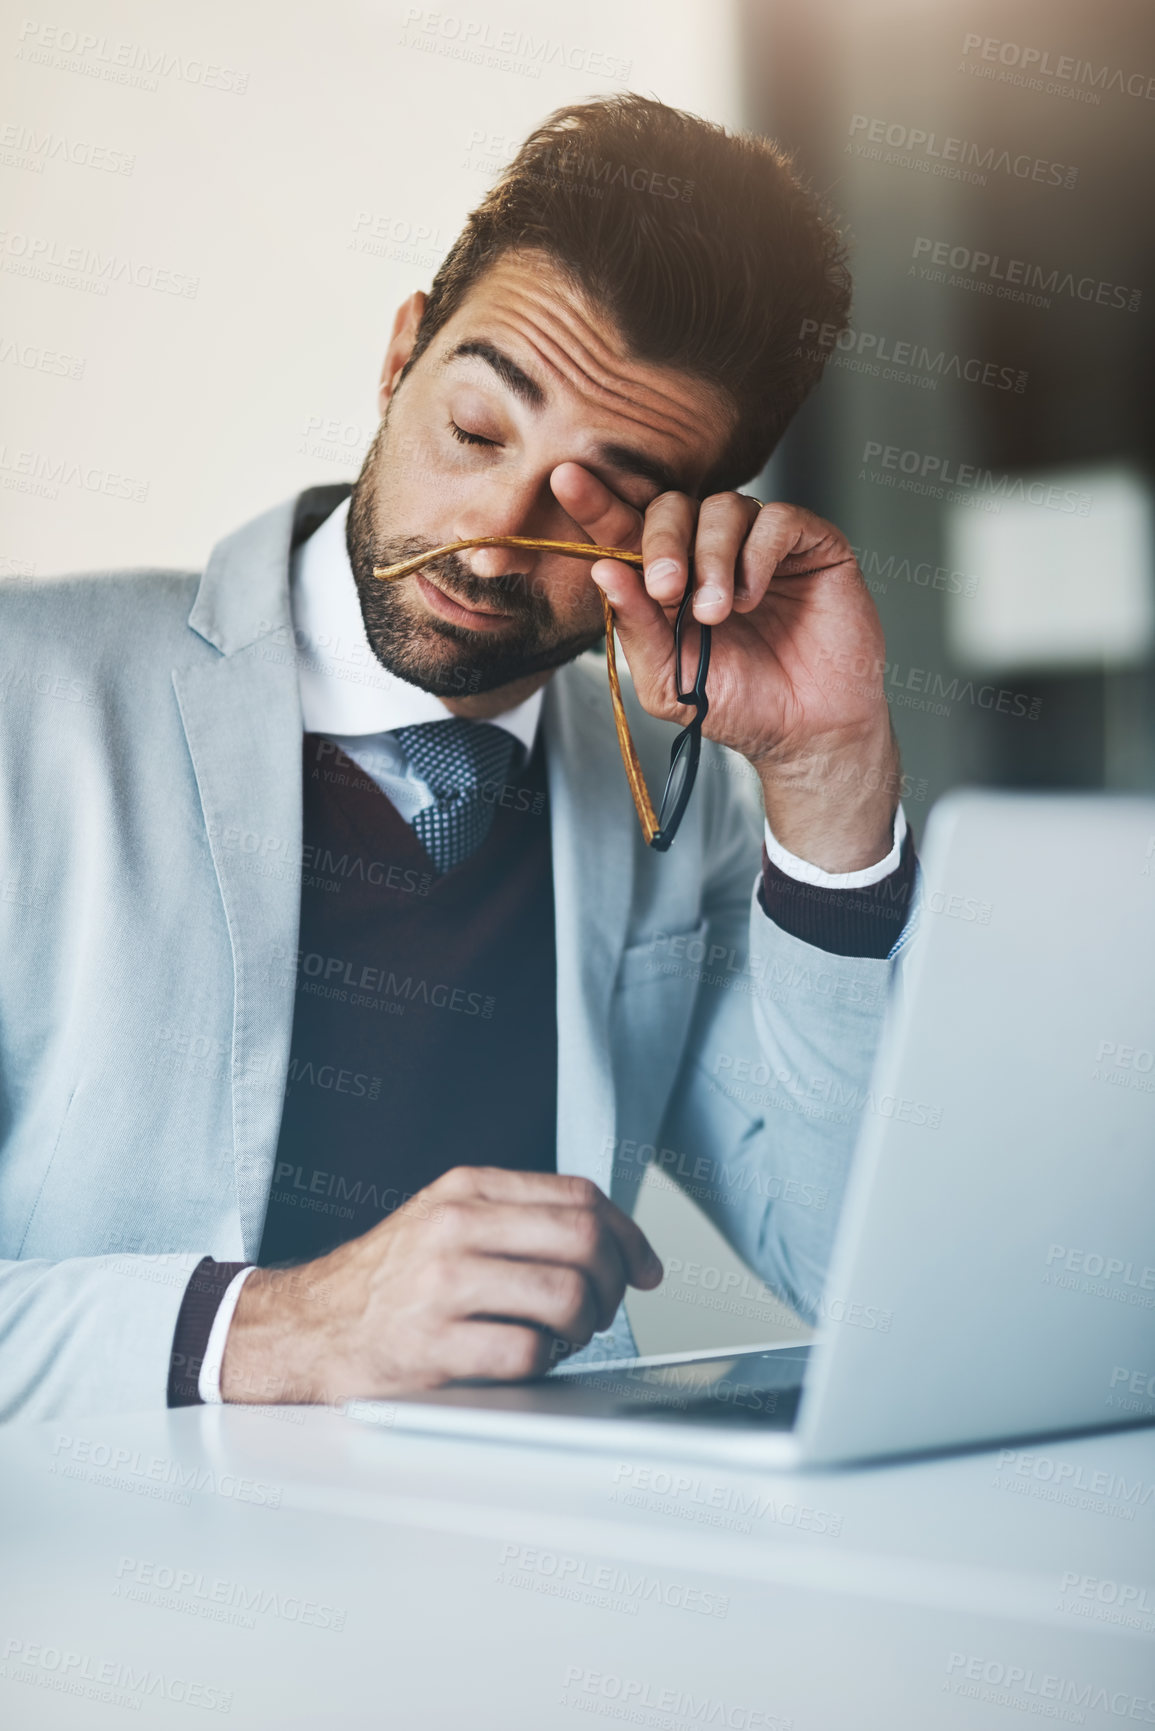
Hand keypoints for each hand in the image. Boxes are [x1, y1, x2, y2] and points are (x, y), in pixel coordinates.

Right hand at [220, 1167, 662, 1404]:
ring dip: (584, 1327)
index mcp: (467, 1190)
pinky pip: (528, 1355)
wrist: (307, 1328)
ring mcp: (442, 1286)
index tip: (644, 1268)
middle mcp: (456, 1228)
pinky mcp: (432, 1346)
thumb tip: (617, 1241)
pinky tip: (529, 1360)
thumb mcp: (446, 1217)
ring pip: (566, 1297)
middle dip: (613, 1282)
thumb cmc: (391, 1279)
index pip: (581, 1196)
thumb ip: (518, 1215)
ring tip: (564, 1337)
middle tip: (603, 1307)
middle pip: (584, 1240)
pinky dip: (545, 1364)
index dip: (629, 1235)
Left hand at [550, 464, 901, 872]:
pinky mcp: (811, 544)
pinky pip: (777, 518)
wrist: (806, 734)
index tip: (566, 481)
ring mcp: (761, 546)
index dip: (598, 505)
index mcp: (669, 581)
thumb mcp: (669, 678)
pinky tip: (752, 596)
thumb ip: (637, 626)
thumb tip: (602, 570)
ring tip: (717, 612)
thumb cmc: (740, 707)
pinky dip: (757, 554)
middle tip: (666, 589)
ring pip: (724, 507)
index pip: (628, 531)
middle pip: (673, 506)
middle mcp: (712, 554)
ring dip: (712, 558)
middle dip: (661, 542)